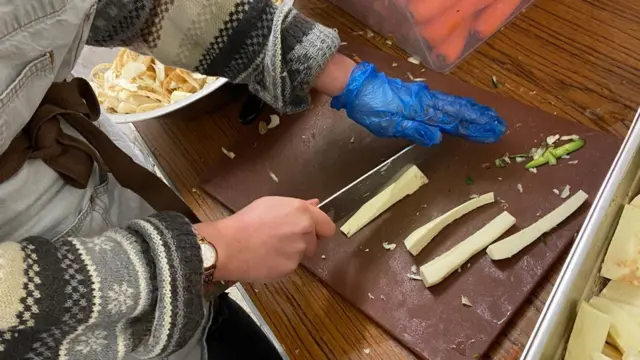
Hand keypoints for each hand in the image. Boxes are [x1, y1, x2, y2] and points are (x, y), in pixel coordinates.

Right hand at [195, 197, 334, 282]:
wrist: (228, 246)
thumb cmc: (246, 221)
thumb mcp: (270, 204)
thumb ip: (297, 206)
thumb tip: (315, 204)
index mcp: (302, 212)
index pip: (328, 226)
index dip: (320, 229)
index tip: (313, 231)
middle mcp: (305, 231)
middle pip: (315, 242)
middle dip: (303, 241)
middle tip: (281, 238)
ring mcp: (298, 251)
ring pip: (302, 254)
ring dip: (291, 252)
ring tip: (269, 247)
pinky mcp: (290, 268)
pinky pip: (290, 266)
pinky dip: (281, 263)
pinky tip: (265, 257)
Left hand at [330, 62, 506, 146]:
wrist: (358, 86)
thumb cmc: (372, 108)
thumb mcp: (389, 124)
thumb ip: (414, 130)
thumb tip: (438, 138)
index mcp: (422, 111)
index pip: (454, 120)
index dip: (473, 128)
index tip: (492, 132)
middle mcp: (427, 102)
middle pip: (458, 111)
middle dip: (479, 120)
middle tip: (499, 126)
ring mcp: (423, 97)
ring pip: (453, 105)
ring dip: (472, 113)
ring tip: (488, 118)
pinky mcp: (417, 96)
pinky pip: (444, 102)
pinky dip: (458, 107)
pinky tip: (462, 110)